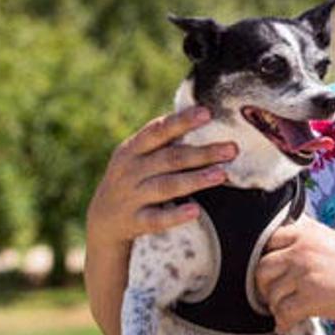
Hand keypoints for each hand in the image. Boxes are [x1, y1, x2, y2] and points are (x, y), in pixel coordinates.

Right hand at [85, 106, 237, 250]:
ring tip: (221, 175)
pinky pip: (156, 219)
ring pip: (165, 186)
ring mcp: (132, 196)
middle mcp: (131, 170)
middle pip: (170, 158)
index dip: (182, 121)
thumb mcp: (138, 156)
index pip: (158, 130)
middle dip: (202, 153)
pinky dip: (175, 216)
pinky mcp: (135, 221)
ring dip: (194, 180)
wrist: (103, 219)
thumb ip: (163, 140)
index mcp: (132, 149)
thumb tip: (204, 115)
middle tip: (231, 149)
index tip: (207, 113)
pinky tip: (195, 211)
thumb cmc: (133, 178)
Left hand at [255, 219, 334, 333]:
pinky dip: (282, 323)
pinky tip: (286, 326)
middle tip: (270, 294)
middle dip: (263, 284)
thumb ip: (319, 236)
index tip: (273, 269)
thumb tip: (306, 232)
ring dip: (274, 305)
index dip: (268, 256)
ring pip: (270, 293)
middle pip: (262, 268)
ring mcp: (305, 276)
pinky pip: (283, 314)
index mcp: (309, 234)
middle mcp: (302, 252)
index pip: (271, 240)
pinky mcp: (311, 300)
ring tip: (283, 312)